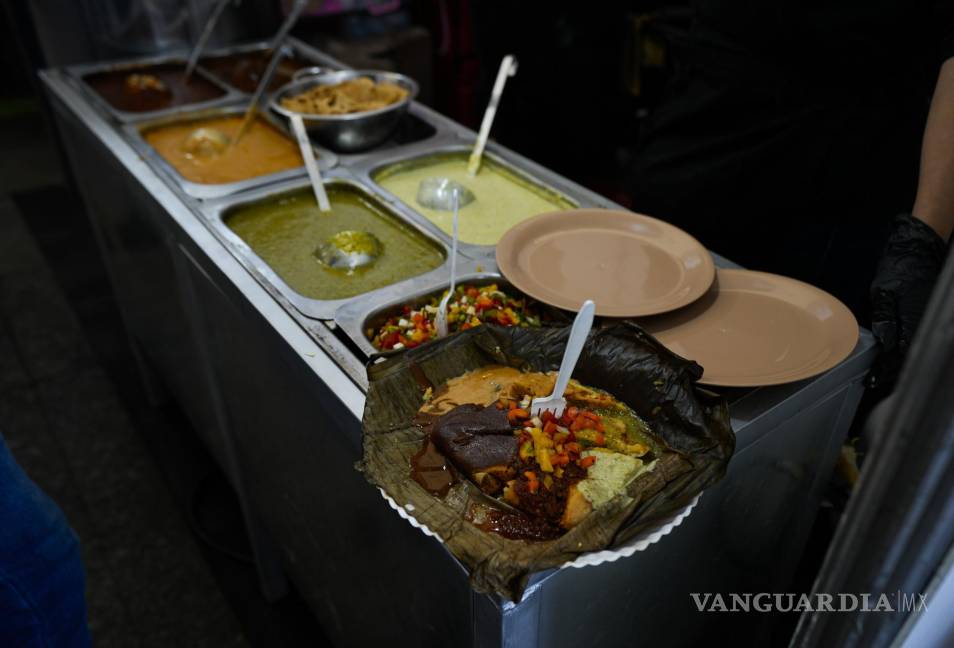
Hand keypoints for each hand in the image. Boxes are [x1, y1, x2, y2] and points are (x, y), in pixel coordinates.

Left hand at [868, 214, 947, 389]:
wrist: (918, 249)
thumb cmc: (899, 267)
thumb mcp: (884, 291)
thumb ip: (885, 317)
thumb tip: (885, 340)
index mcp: (912, 318)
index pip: (900, 352)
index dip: (886, 368)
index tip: (874, 379)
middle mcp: (922, 322)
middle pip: (909, 355)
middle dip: (892, 370)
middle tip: (877, 382)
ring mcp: (924, 319)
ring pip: (913, 347)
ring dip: (899, 361)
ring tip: (883, 374)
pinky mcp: (924, 314)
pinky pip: (916, 337)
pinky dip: (906, 348)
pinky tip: (895, 354)